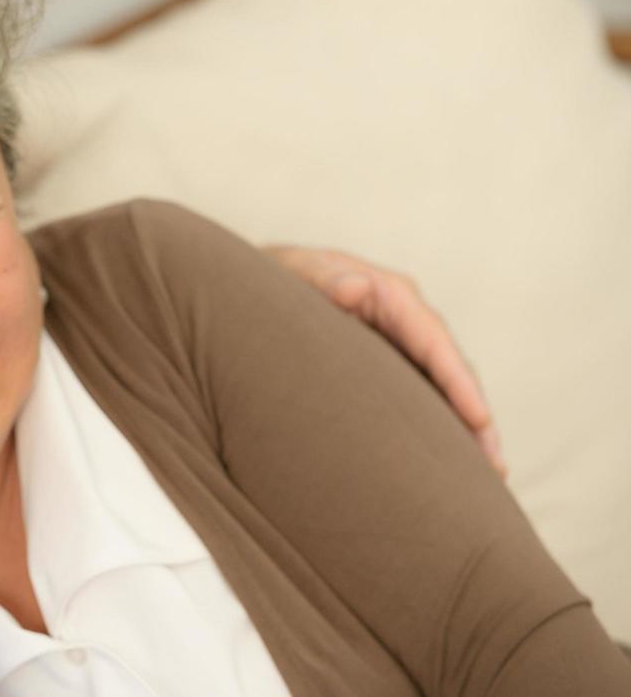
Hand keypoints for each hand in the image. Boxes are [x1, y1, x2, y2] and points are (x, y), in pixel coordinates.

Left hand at [263, 245, 505, 476]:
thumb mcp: (297, 273)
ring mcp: (401, 346)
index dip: (458, 381)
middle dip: (477, 419)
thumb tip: (356, 286)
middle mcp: (407, 321)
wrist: (259, 290)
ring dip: (466, 433)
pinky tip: (451, 467)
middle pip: (452, 372)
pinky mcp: (390, 367)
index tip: (479, 419)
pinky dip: (439, 429)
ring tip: (487, 481)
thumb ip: (323, 279)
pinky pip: (423, 399)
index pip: (434, 341)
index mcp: (391, 296)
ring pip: (444, 392)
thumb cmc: (279, 280)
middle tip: (495, 469)